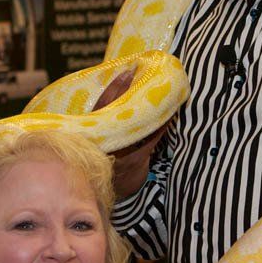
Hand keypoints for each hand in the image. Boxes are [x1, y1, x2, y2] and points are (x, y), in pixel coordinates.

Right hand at [93, 69, 167, 198]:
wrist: (109, 191)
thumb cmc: (104, 158)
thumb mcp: (99, 137)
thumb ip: (104, 118)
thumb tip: (122, 89)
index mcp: (91, 131)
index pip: (102, 105)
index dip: (115, 87)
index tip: (127, 71)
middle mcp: (103, 141)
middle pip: (120, 111)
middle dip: (133, 92)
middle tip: (146, 75)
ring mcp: (119, 152)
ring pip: (139, 124)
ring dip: (152, 107)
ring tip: (162, 89)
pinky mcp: (135, 161)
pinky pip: (152, 139)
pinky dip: (161, 126)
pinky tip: (170, 115)